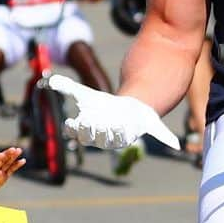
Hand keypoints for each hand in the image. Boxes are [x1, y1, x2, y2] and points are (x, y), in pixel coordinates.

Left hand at [0, 147, 24, 198]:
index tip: (1, 155)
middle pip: (1, 160)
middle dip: (7, 155)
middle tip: (13, 149)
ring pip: (7, 163)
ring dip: (13, 156)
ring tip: (19, 150)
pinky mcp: (3, 176)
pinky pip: (11, 169)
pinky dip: (16, 165)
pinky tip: (23, 160)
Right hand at [48, 75, 180, 150]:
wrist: (126, 109)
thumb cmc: (103, 106)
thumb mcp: (86, 95)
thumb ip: (67, 87)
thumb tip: (49, 79)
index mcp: (92, 130)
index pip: (80, 134)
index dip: (76, 129)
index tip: (74, 120)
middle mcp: (106, 137)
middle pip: (97, 138)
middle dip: (94, 132)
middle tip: (93, 123)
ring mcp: (124, 135)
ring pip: (118, 140)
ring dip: (117, 135)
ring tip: (116, 125)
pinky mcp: (139, 131)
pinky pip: (152, 136)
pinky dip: (165, 138)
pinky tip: (174, 143)